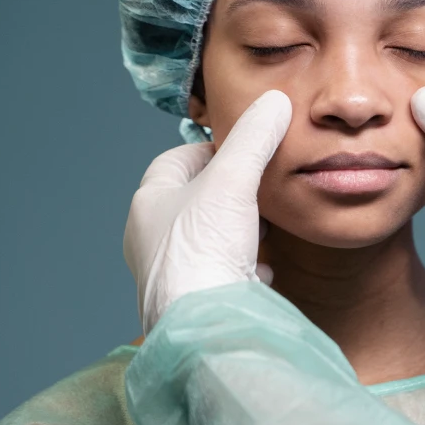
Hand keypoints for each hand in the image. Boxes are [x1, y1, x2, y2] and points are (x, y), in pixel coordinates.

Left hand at [125, 90, 291, 332]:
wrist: (204, 324)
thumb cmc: (204, 249)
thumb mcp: (233, 179)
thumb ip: (254, 138)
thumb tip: (275, 100)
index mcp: (149, 203)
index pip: (175, 160)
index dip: (211, 150)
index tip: (245, 150)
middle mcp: (151, 239)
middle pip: (193, 200)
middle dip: (228, 192)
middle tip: (259, 188)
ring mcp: (171, 273)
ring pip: (206, 239)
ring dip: (235, 231)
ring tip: (263, 226)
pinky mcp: (192, 302)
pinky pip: (218, 276)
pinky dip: (240, 268)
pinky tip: (259, 269)